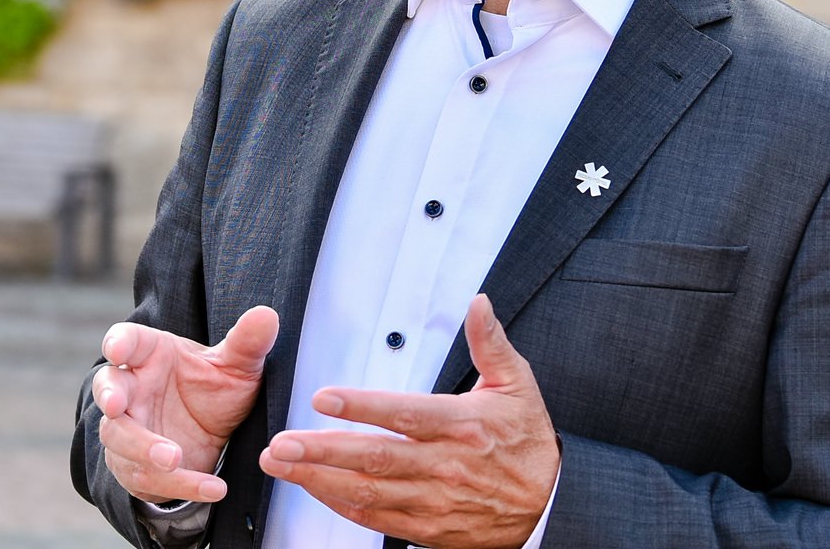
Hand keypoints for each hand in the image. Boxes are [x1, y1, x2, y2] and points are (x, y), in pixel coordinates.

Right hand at [93, 305, 278, 504]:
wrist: (214, 438)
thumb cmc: (215, 389)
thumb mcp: (237, 368)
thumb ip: (248, 343)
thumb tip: (267, 315)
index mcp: (149, 355)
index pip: (127, 341)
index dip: (118, 343)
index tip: (116, 349)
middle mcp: (132, 390)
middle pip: (110, 390)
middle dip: (110, 397)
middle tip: (117, 406)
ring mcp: (128, 430)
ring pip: (120, 439)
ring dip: (143, 450)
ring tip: (174, 458)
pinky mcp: (136, 467)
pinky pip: (146, 478)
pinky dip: (180, 485)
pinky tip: (213, 487)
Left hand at [259, 295, 559, 548]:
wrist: (550, 507)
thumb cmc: (529, 442)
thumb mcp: (518, 384)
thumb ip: (490, 342)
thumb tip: (478, 302)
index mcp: (462, 425)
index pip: (404, 414)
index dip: (362, 407)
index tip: (322, 398)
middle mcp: (444, 465)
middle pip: (374, 458)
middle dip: (321, 451)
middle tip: (280, 443)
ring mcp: (434, 500)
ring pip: (367, 492)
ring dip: (319, 479)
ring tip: (280, 465)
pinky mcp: (428, 528)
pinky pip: (377, 519)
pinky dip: (341, 506)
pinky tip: (314, 489)